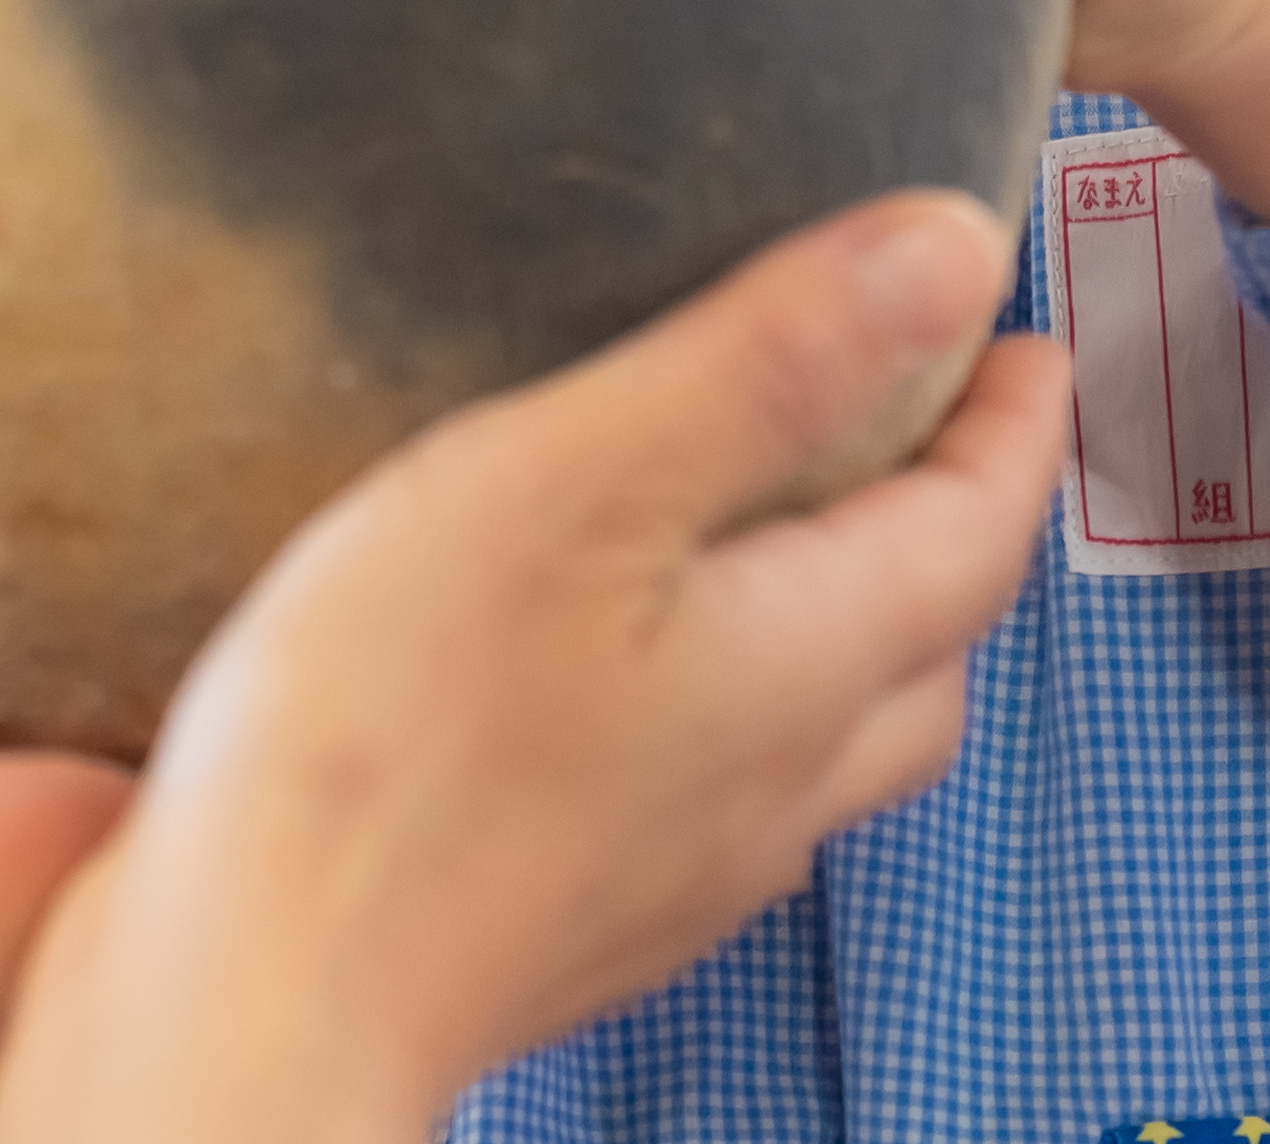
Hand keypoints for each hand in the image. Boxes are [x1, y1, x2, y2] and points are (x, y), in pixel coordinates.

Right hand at [0, 193, 1067, 1143]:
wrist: (249, 1013)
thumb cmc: (387, 751)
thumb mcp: (578, 480)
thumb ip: (770, 362)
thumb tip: (951, 256)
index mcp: (807, 666)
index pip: (983, 527)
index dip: (1016, 415)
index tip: (1021, 331)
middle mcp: (773, 785)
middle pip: (929, 643)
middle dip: (950, 517)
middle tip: (917, 408)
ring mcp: (676, 870)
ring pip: (830, 734)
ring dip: (844, 619)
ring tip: (767, 517)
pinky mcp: (575, 916)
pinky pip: (713, 793)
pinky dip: (723, 701)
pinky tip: (616, 663)